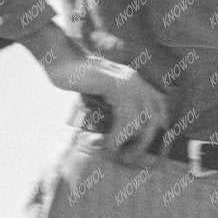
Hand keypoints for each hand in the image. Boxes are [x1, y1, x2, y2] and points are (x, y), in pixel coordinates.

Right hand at [43, 50, 169, 159]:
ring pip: (141, 119)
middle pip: (153, 116)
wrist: (59, 60)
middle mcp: (135, 80)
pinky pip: (125, 115)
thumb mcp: (99, 93)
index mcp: (134, 80)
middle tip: (129, 157)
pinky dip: (119, 134)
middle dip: (144, 141)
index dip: (158, 126)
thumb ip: (111, 106)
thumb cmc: (74, 79)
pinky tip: (109, 143)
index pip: (158, 105)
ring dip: (129, 141)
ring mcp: (126, 81)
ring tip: (113, 150)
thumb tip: (115, 132)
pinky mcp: (114, 84)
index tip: (148, 144)